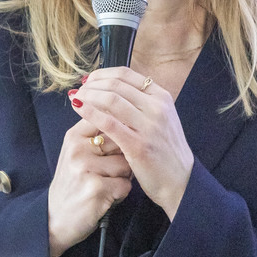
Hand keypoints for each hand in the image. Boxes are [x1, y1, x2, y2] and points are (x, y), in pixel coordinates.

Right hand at [47, 118, 133, 256]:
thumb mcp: (75, 154)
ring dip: (123, 179)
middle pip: (122, 142)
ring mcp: (85, 168)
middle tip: (108, 173)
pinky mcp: (96, 188)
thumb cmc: (73, 185)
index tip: (119, 144)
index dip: (120, 130)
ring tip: (106, 186)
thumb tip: (124, 116)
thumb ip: (95, 135)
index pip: (107, 117)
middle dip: (123, 158)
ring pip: (127, 165)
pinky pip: (125, 185)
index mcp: (73, 136)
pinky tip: (105, 198)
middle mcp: (77, 148)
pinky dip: (120, 194)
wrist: (55, 219)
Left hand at [69, 67, 193, 218]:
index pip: (126, 74)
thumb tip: (109, 88)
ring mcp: (149, 126)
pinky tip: (78, 109)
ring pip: (110, 99)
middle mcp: (157, 108)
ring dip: (88, 96)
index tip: (88, 80)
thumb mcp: (160, 119)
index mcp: (162, 97)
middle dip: (91, 85)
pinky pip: (108, 122)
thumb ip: (140, 103)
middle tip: (78, 90)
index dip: (102, 74)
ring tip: (76, 99)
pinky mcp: (137, 145)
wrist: (181, 182)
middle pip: (116, 84)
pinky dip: (89, 112)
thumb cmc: (165, 150)